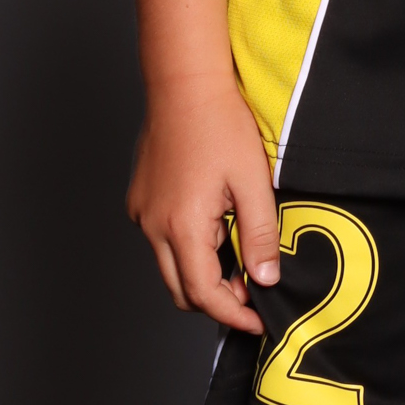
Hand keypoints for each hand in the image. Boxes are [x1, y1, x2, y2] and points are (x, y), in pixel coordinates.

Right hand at [127, 75, 281, 333]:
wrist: (185, 84)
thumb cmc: (220, 125)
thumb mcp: (253, 182)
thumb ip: (259, 235)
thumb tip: (265, 279)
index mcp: (181, 225)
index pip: (204, 294)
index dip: (233, 314)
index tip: (258, 320)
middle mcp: (153, 225)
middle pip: (181, 290)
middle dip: (216, 300)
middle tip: (251, 291)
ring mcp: (142, 212)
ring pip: (169, 266)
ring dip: (201, 273)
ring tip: (237, 254)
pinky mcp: (140, 198)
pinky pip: (161, 239)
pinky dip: (186, 247)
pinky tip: (214, 226)